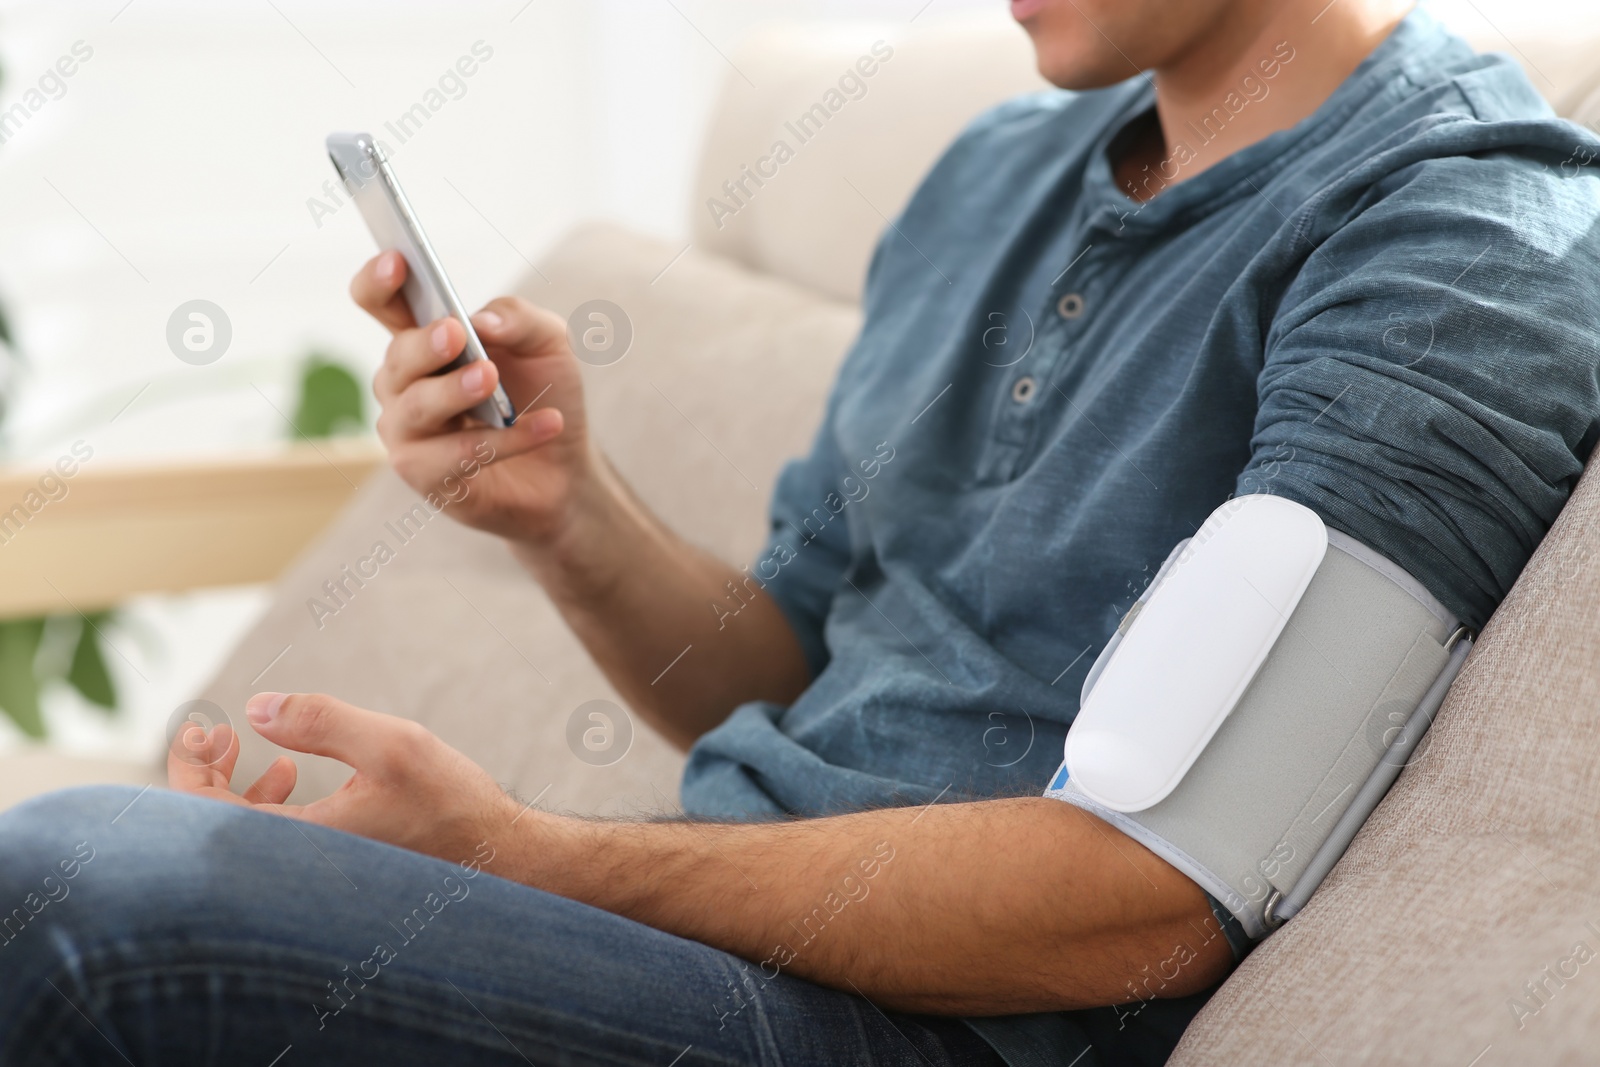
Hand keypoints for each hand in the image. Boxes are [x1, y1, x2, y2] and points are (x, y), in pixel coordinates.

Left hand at [167, 692, 520, 866]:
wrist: (496, 856)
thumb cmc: (449, 802)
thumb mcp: (390, 744)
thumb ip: (320, 722)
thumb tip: (256, 709)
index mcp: (299, 841)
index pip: (205, 814)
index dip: (191, 766)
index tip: (204, 726)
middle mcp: (297, 866)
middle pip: (215, 827)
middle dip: (208, 772)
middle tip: (221, 732)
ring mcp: (311, 871)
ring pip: (244, 833)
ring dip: (238, 787)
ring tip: (260, 750)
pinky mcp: (327, 869)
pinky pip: (272, 839)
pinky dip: (269, 802)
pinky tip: (293, 774)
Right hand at [351, 250, 601, 546]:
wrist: (564, 468)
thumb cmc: (543, 394)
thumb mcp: (548, 344)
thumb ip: (519, 320)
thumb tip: (481, 320)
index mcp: (422, 340)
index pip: (380, 303)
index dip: (378, 281)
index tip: (398, 260)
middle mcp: (402, 384)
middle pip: (397, 357)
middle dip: (424, 345)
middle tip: (455, 333)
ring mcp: (408, 433)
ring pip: (415, 409)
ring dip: (453, 391)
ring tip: (490, 377)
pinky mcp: (426, 477)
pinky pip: (455, 456)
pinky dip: (504, 440)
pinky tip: (546, 425)